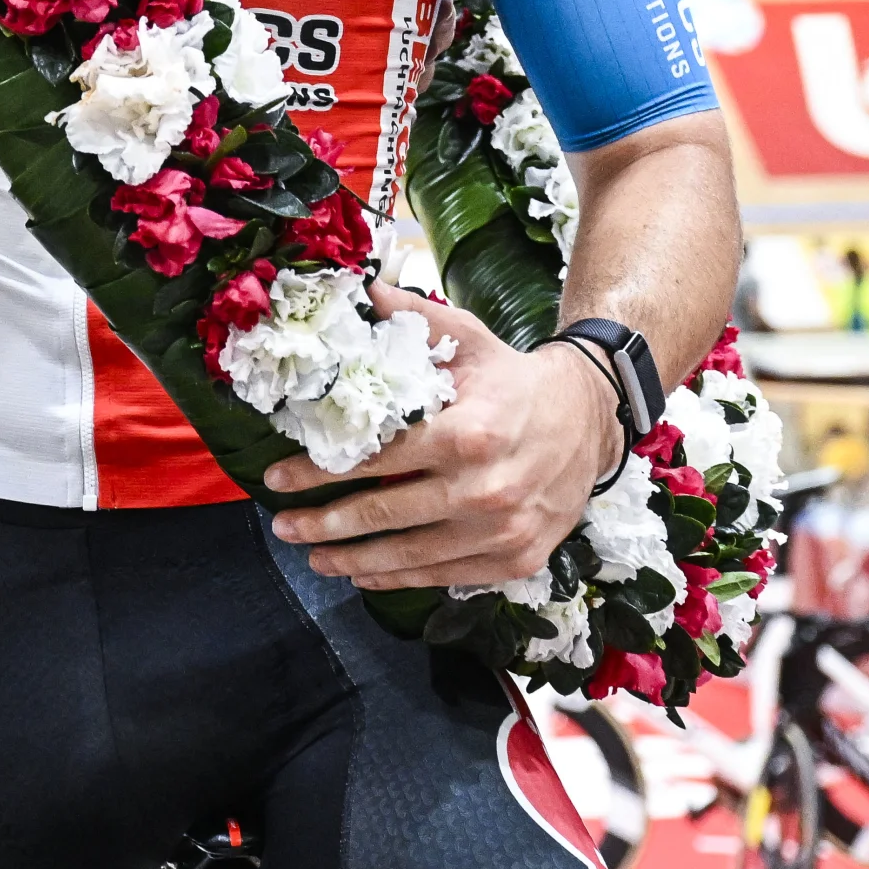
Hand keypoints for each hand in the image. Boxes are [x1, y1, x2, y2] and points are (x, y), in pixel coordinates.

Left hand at [262, 286, 620, 589]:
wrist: (589, 419)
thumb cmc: (514, 379)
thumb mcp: (466, 338)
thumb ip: (409, 317)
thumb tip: (356, 289)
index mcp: (467, 434)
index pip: (375, 459)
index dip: (320, 472)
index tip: (279, 478)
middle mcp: (485, 490)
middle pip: (385, 514)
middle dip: (324, 524)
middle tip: (283, 525)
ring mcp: (502, 531)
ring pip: (410, 555)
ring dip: (352, 559)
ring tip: (312, 556)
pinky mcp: (516, 559)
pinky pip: (445, 576)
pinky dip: (399, 578)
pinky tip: (364, 573)